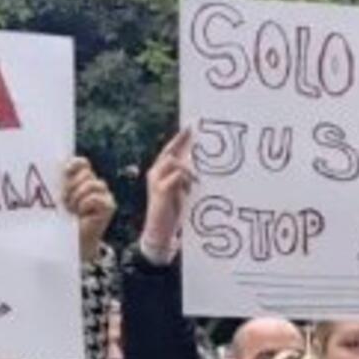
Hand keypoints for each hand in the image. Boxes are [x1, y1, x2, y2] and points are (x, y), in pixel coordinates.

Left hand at [63, 158, 115, 263]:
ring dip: (77, 196)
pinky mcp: (109, 205)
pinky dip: (85, 205)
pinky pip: (95, 197)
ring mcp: (105, 195)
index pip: (82, 163)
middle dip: (71, 185)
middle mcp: (95, 185)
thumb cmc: (62, 217)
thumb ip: (60, 180)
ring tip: (72, 209)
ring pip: (92, 183)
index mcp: (82, 180)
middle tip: (64, 201)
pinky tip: (82, 214)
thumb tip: (57, 166)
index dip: (74, 164)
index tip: (64, 171)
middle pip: (86, 173)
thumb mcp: (58, 195)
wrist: (72, 239)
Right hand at [141, 130, 196, 255]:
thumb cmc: (173, 212)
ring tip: (195, 181)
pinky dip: (184, 178)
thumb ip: (187, 179)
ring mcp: (156, 181)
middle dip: (180, 140)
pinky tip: (191, 186)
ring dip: (187, 168)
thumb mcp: (182, 192)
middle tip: (191, 130)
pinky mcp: (160, 191)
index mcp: (162, 172)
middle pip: (168, 151)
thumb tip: (202, 169)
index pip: (171, 151)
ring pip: (172, 161)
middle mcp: (156, 173)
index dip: (180, 139)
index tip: (191, 127)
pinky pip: (174, 176)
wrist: (160, 231)